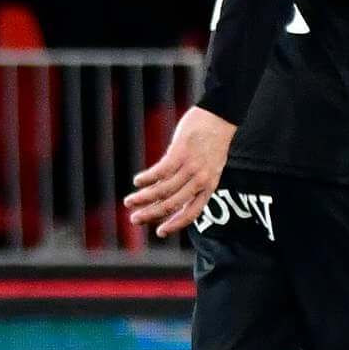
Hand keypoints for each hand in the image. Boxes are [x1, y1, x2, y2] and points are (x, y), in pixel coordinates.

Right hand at [125, 107, 236, 237]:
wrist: (219, 116)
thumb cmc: (212, 140)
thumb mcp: (209, 165)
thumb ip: (194, 180)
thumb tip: (170, 192)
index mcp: (209, 186)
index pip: (191, 212)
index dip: (175, 224)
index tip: (160, 233)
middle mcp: (201, 180)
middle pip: (173, 203)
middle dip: (152, 214)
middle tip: (134, 220)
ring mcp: (191, 167)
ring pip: (164, 189)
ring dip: (144, 197)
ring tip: (128, 201)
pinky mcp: (180, 153)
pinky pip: (161, 171)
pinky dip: (147, 178)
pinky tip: (137, 182)